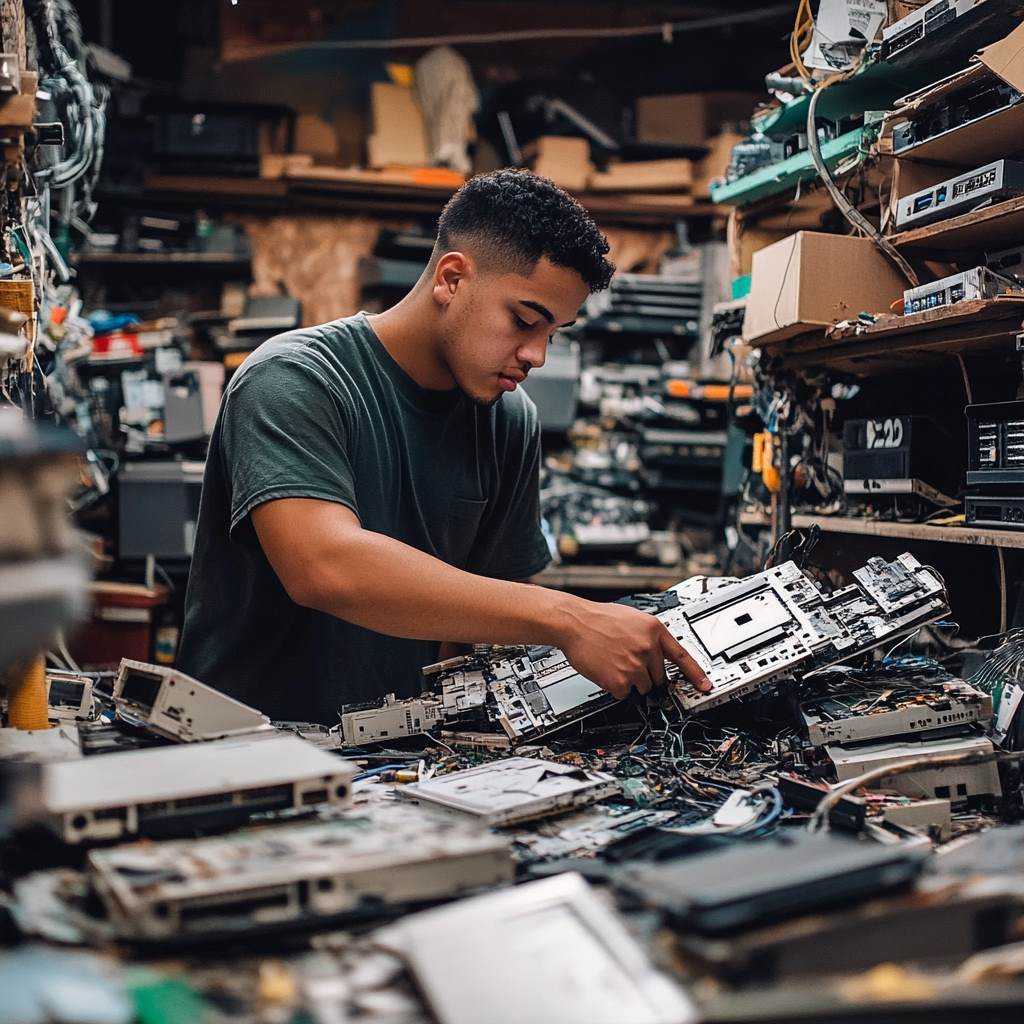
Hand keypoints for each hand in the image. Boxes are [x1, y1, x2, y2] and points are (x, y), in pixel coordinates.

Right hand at [557, 597, 711, 699]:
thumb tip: (659, 656)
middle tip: (628, 662)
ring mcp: (635, 666)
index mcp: (655, 630)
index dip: (696, 675)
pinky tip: (606, 670)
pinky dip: (615, 687)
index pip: (683, 657)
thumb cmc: (598, 619)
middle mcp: (648, 648)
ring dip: (631, 681)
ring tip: (614, 663)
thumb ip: (649, 637)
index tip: (705, 687)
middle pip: (659, 677)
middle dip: (647, 675)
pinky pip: (624, 693)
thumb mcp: (633, 619)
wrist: (574, 622)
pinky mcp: (620, 681)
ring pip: (643, 687)